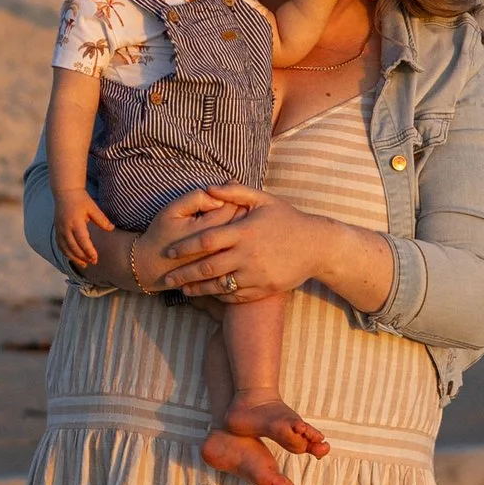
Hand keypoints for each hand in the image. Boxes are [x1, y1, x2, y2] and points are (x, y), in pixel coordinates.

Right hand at [55, 194, 113, 270]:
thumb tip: (111, 229)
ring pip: (65, 249)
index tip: (95, 258)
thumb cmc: (80, 199)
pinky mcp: (57, 230)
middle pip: (73, 247)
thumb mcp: (93, 207)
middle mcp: (65, 228)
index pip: (82, 240)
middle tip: (93, 262)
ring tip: (84, 264)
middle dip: (83, 257)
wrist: (65, 192)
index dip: (88, 251)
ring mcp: (59, 230)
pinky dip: (66, 254)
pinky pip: (60, 245)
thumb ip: (101, 219)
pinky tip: (73, 258)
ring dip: (74, 258)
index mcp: (75, 222)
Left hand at [149, 187, 324, 308]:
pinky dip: (219, 296)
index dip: (185, 246)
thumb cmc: (288, 219)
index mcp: (245, 231)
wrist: (317, 246)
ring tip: (183, 290)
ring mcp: (256, 274)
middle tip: (166, 279)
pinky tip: (207, 295)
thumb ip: (235, 192)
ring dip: (198, 289)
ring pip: (219, 285)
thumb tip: (209, 188)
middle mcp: (248, 255)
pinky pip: (236, 296)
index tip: (170, 251)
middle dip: (184, 274)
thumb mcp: (264, 200)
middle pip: (207, 267)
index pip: (206, 240)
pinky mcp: (264, 289)